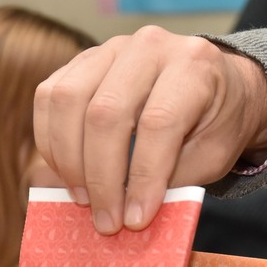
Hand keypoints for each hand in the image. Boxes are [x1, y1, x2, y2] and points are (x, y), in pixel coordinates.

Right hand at [33, 26, 266, 234]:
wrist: (216, 84)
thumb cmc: (217, 123)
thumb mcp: (214, 154)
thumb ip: (174, 178)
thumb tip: (127, 211)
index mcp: (194, 64)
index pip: (158, 122)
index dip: (143, 176)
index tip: (136, 219)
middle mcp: (150, 45)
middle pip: (106, 112)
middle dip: (101, 177)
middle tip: (107, 221)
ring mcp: (111, 47)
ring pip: (67, 100)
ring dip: (68, 160)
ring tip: (84, 199)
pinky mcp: (83, 59)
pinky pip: (49, 96)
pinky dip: (50, 141)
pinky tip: (67, 172)